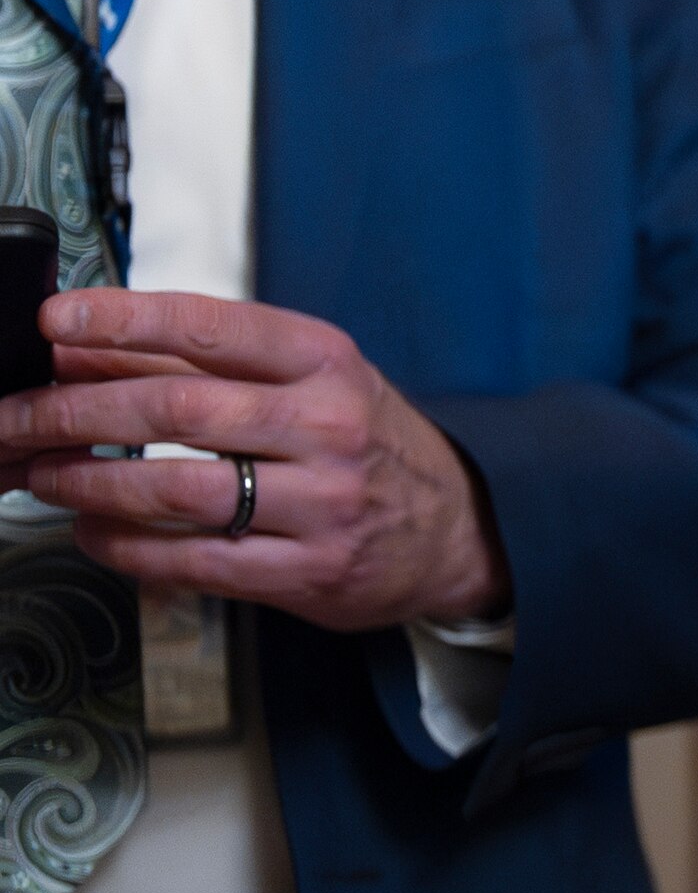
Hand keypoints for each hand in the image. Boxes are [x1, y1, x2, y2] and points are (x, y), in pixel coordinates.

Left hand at [0, 293, 505, 630]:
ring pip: (176, 490)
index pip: (212, 327)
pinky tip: (93, 531)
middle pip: (176, 409)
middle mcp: (328, 428)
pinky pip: (193, 560)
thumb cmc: (368, 445)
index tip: (54, 322)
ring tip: (43, 474)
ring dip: (88, 483)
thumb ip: (200, 362)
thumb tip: (83, 346)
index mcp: (326, 363)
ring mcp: (321, 505)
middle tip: (16, 415)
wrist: (459, 531)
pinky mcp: (307, 572)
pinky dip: (125, 546)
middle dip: (73, 411)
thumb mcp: (308, 380)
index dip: (124, 320)